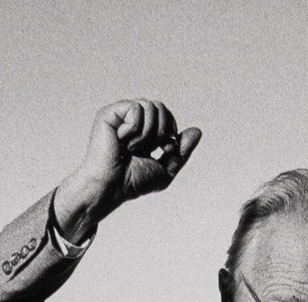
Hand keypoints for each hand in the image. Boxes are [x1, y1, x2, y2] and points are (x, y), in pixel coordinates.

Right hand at [55, 99, 201, 236]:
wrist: (112, 188)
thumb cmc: (132, 183)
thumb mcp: (165, 170)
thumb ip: (181, 152)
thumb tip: (197, 131)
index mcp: (144, 132)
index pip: (166, 116)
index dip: (171, 130)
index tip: (166, 149)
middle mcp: (131, 121)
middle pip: (160, 107)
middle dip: (162, 129)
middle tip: (150, 147)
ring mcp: (120, 116)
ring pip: (150, 106)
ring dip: (148, 132)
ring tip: (133, 147)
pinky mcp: (110, 113)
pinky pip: (136, 108)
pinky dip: (135, 128)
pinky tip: (123, 140)